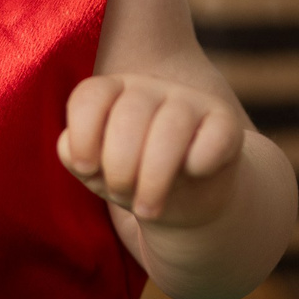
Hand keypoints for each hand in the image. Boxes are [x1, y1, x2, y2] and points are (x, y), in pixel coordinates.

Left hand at [57, 73, 245, 227]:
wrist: (188, 198)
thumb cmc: (133, 177)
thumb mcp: (98, 171)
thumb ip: (77, 155)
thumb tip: (72, 149)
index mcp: (113, 91)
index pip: (90, 95)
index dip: (83, 136)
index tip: (85, 170)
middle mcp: (149, 88)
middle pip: (129, 115)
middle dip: (120, 166)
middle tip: (122, 195)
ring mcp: (190, 101)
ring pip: (171, 127)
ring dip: (154, 177)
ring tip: (147, 210)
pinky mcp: (225, 123)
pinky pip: (214, 137)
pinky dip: (199, 161)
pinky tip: (192, 175)